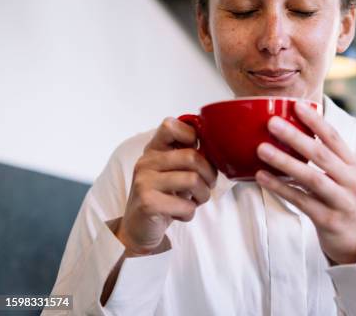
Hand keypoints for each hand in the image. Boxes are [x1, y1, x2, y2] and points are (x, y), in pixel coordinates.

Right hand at [117, 117, 216, 254]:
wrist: (139, 228)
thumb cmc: (164, 197)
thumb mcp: (173, 171)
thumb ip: (188, 155)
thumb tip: (216, 145)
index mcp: (153, 149)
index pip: (170, 125)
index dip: (192, 135)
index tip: (199, 152)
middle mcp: (146, 162)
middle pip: (192, 156)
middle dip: (209, 174)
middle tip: (207, 185)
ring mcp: (144, 182)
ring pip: (193, 180)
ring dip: (203, 195)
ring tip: (195, 201)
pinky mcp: (147, 203)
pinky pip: (186, 205)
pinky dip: (190, 213)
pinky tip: (181, 214)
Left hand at [255, 102, 355, 264]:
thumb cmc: (343, 199)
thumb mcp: (343, 175)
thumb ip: (325, 156)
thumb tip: (294, 130)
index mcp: (353, 165)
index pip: (334, 138)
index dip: (315, 121)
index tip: (296, 105)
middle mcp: (350, 180)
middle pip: (321, 155)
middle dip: (296, 137)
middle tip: (272, 123)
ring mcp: (341, 200)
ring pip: (311, 178)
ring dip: (285, 162)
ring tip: (261, 149)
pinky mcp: (328, 219)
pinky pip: (301, 201)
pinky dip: (280, 188)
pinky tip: (262, 177)